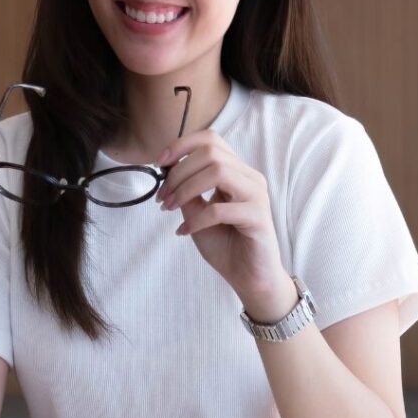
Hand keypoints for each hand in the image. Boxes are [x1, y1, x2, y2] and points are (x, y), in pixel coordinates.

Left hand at [156, 130, 289, 307]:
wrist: (249, 277)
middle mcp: (249, 178)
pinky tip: (185, 231)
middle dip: (178, 172)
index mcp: (236, 172)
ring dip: (186, 189)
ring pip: (218, 172)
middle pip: (211, 153)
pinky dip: (196, 219)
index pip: (211, 139)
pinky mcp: (258, 218)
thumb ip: (187, 191)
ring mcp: (257, 196)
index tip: (159, 163)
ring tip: (170, 208)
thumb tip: (167, 172)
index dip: (182, 145)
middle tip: (162, 197)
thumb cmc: (225, 244)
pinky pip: (221, 209)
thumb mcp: (197, 212)